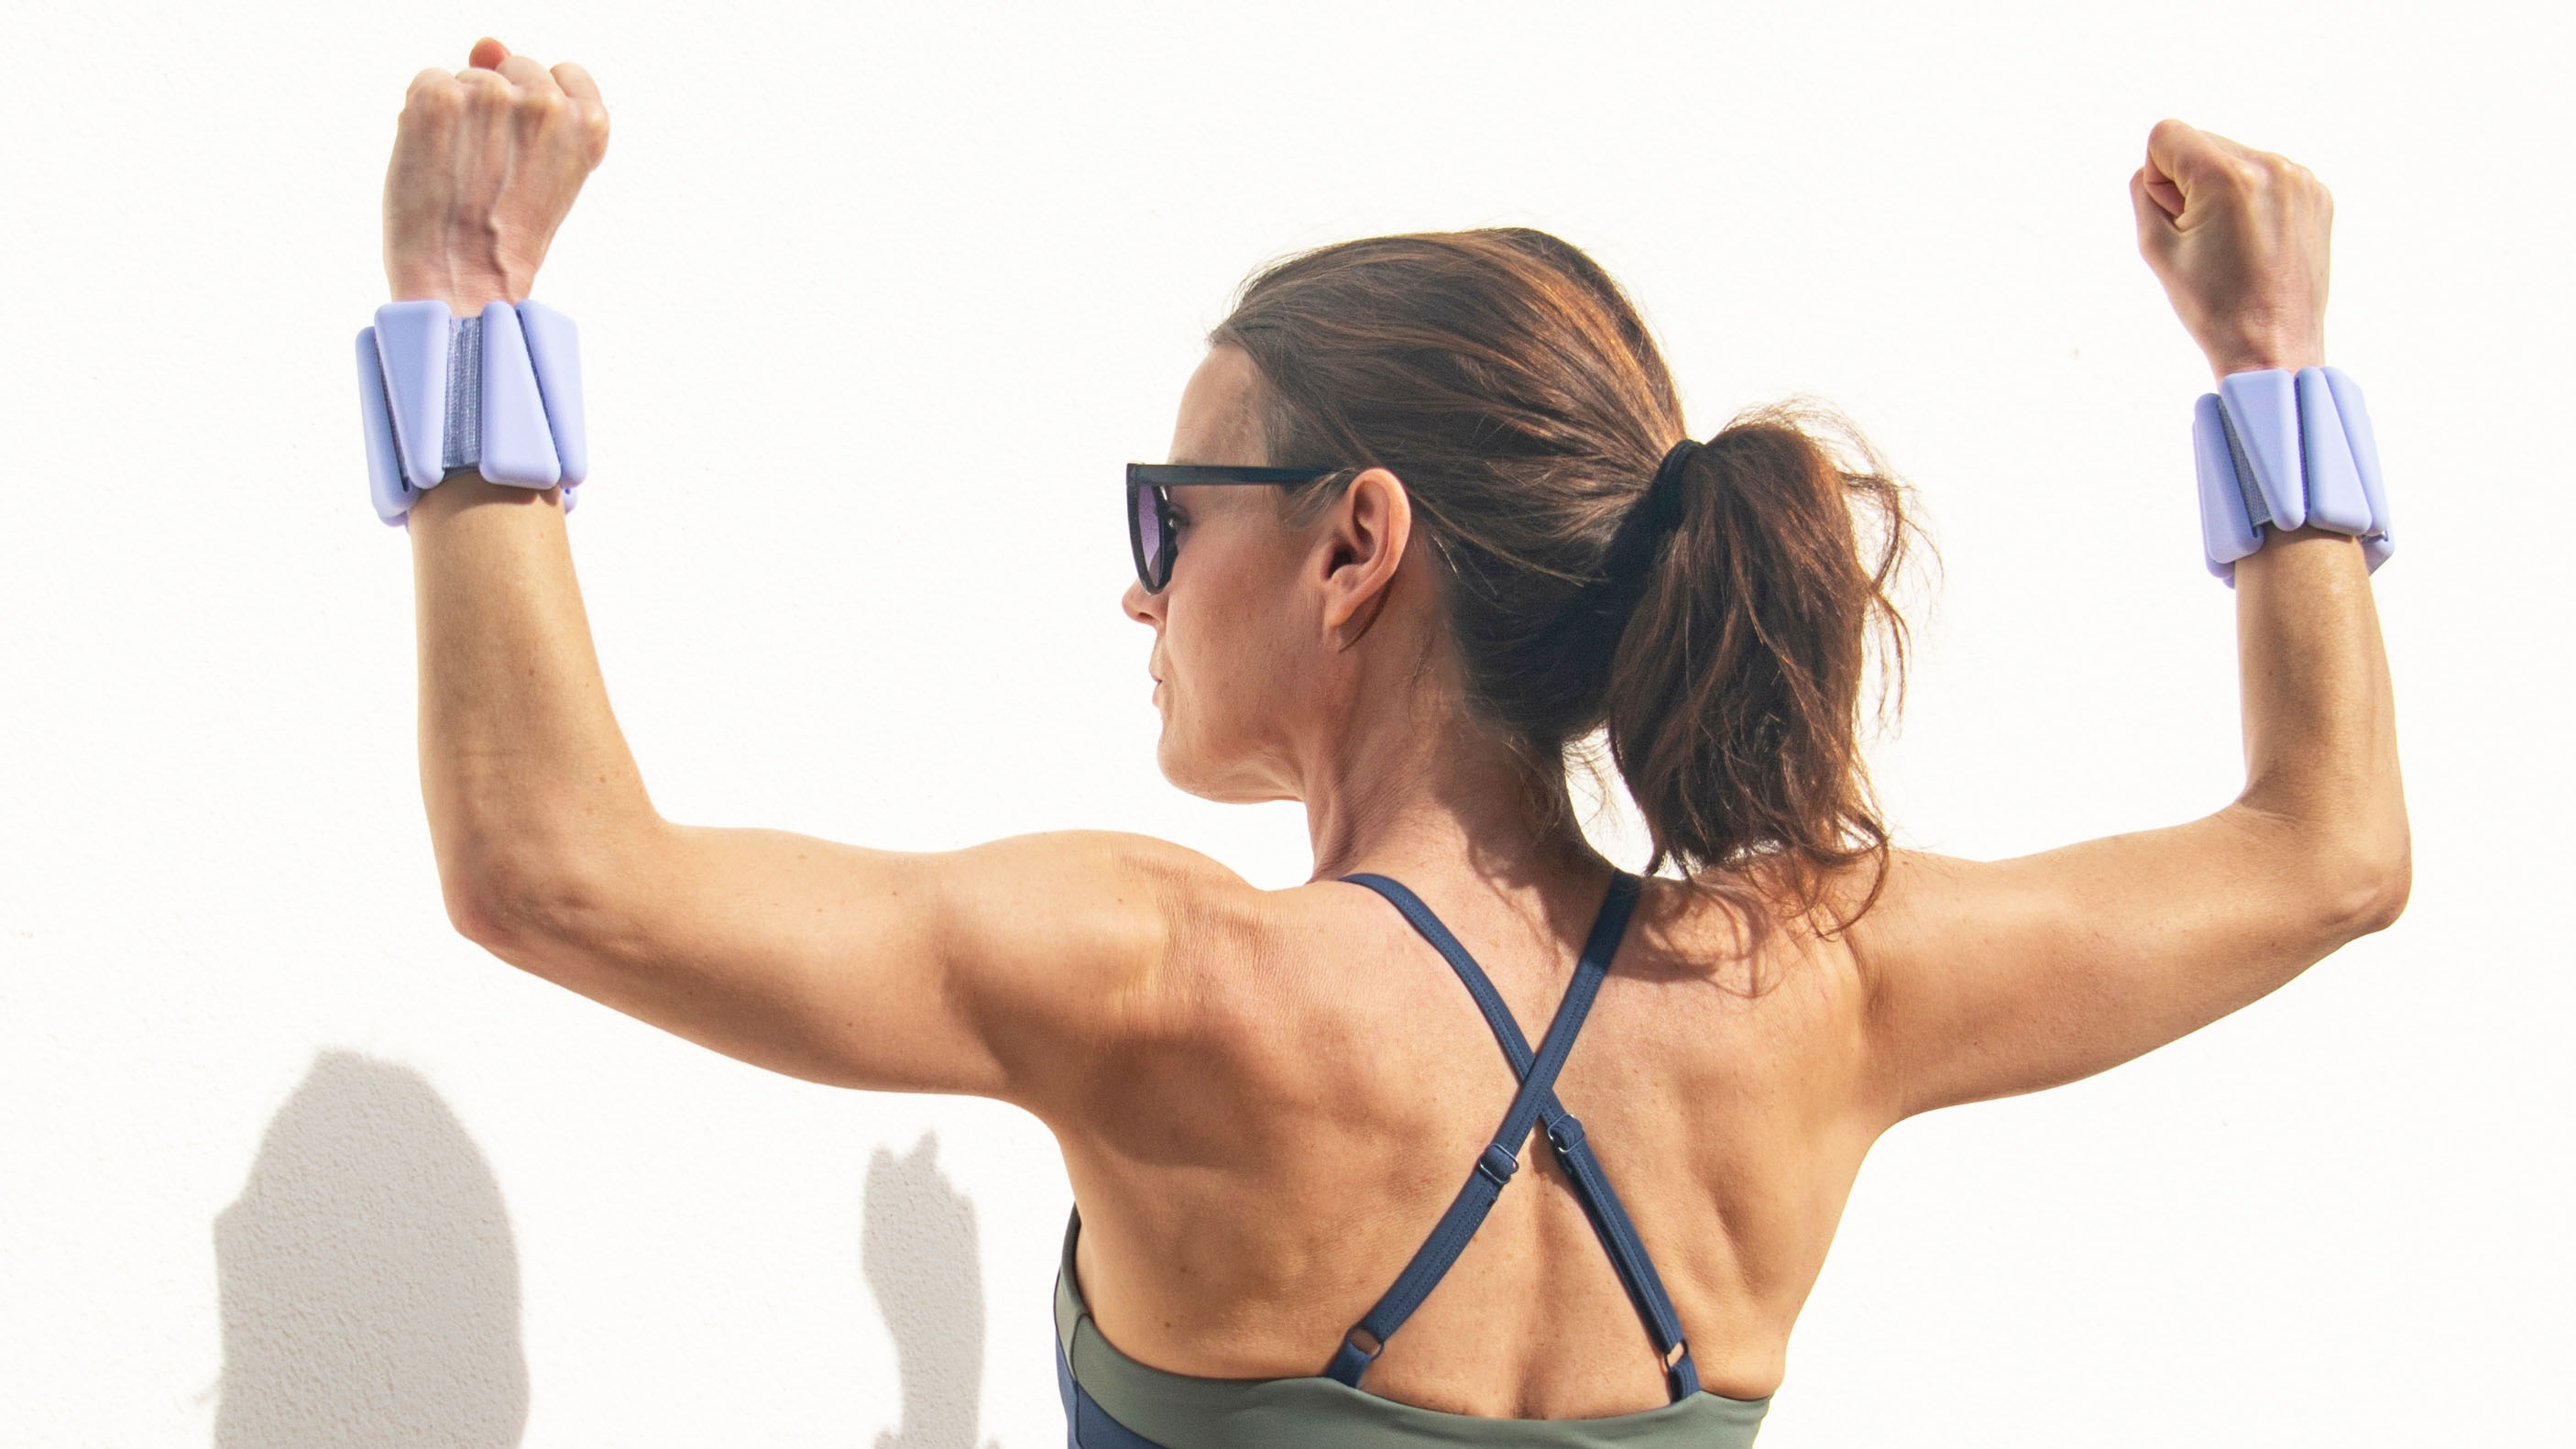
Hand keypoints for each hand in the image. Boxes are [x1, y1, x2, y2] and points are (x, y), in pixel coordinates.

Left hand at [384, 37, 608, 312]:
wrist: (463, 279)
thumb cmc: (505, 234)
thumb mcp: (543, 168)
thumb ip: (527, 98)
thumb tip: (487, 41)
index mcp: (589, 123)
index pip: (565, 74)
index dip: (537, 107)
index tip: (528, 149)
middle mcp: (546, 101)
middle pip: (512, 67)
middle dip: (497, 106)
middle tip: (492, 170)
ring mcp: (491, 95)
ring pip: (467, 76)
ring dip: (458, 114)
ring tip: (462, 171)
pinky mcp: (440, 97)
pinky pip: (428, 80)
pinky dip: (423, 116)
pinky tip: (435, 159)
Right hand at [2129, 119, 2330, 381]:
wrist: (2273, 347)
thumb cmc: (2212, 306)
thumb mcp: (2155, 248)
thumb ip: (2143, 192)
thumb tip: (2155, 168)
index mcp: (2229, 177)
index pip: (2167, 134)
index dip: (2157, 177)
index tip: (2176, 217)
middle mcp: (2271, 166)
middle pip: (2203, 142)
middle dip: (2190, 181)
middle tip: (2202, 235)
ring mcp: (2301, 179)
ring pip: (2235, 157)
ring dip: (2222, 189)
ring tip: (2231, 242)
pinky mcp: (2317, 195)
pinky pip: (2267, 176)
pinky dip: (2252, 200)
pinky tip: (2254, 241)